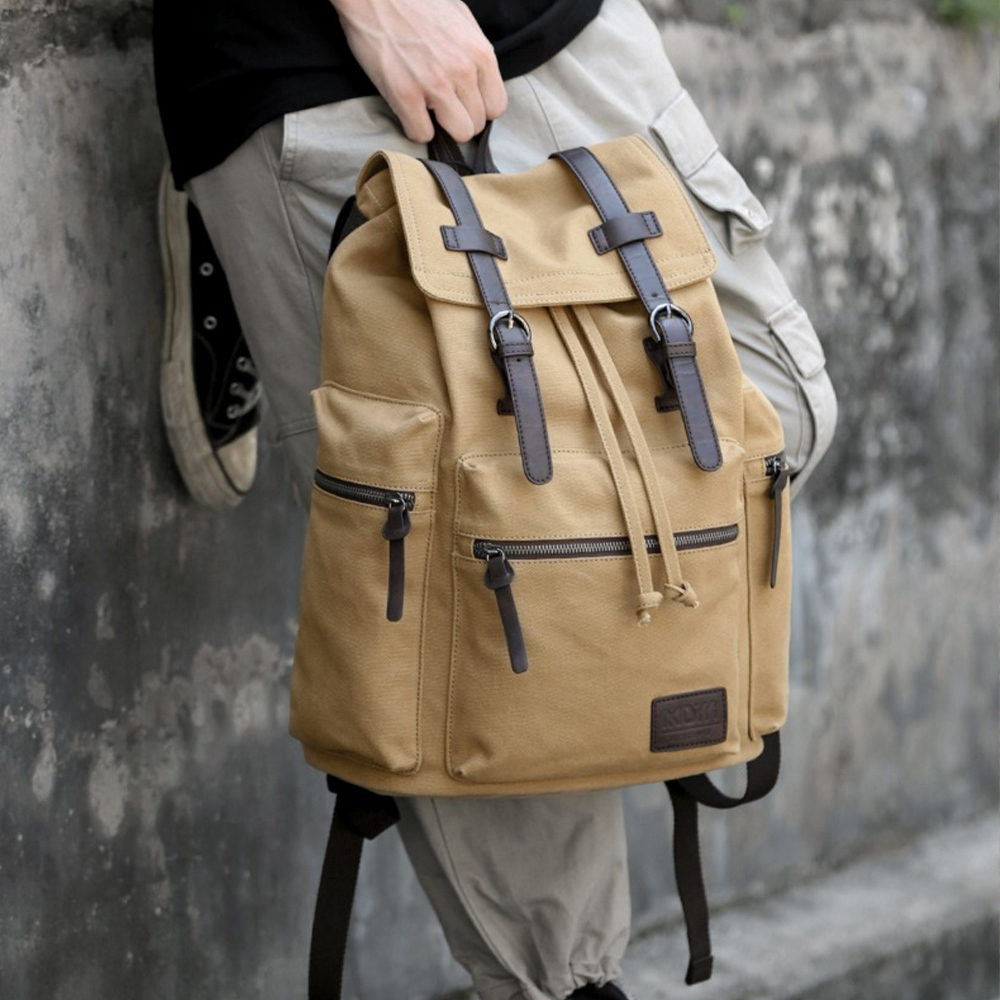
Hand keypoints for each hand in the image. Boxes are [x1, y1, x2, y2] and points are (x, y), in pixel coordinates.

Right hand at [330, 0, 507, 142]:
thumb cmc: (416, 3)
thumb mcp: (460, 20)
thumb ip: (474, 53)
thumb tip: (479, 83)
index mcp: (479, 52)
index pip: (496, 106)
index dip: (479, 108)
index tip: (464, 102)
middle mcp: (462, 70)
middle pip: (477, 124)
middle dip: (460, 118)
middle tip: (442, 105)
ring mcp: (434, 84)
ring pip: (458, 133)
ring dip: (442, 127)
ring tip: (427, 109)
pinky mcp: (405, 95)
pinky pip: (422, 134)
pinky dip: (415, 128)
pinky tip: (409, 110)